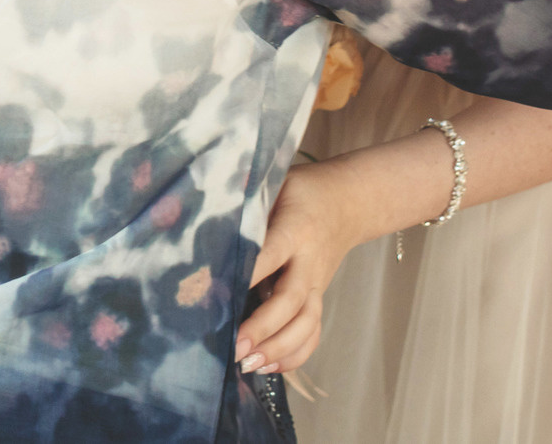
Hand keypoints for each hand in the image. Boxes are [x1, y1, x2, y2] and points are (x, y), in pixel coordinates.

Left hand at [237, 161, 362, 375]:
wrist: (350, 201)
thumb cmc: (300, 190)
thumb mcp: (275, 184)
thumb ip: (247, 204)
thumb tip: (201, 224)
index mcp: (295, 229)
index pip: (270, 254)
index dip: (248, 275)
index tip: (219, 295)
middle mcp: (309, 262)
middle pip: (291, 300)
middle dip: (263, 327)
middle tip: (234, 348)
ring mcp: (317, 284)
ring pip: (306, 323)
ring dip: (278, 348)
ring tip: (248, 365)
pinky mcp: (319, 298)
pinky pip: (313, 333)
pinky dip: (294, 355)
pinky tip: (267, 368)